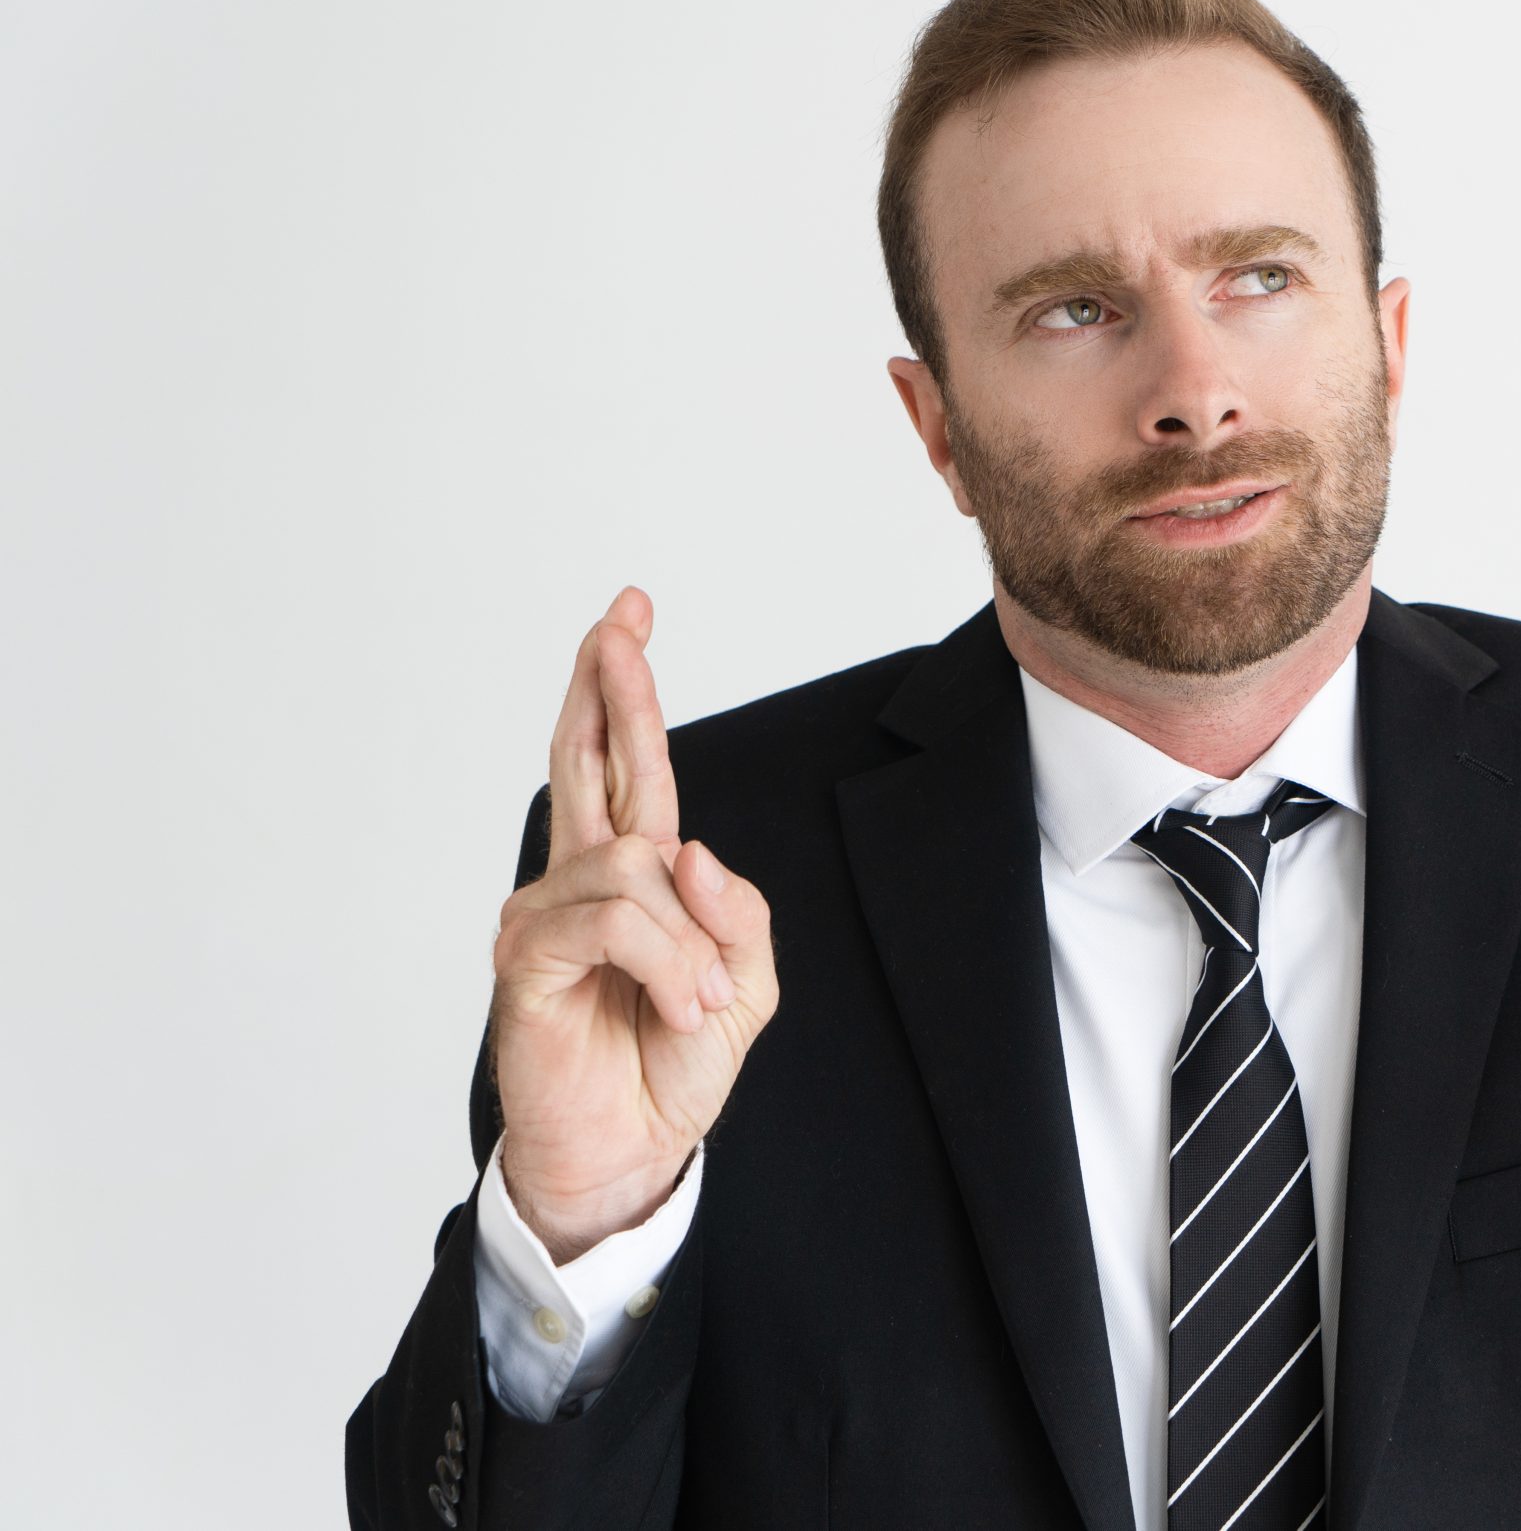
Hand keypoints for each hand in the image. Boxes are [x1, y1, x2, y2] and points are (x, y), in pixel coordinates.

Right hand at [488, 586, 778, 1262]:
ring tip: (698, 1003)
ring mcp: (546, 915)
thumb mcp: (744, 986)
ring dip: (690, 941)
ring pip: (634, 863)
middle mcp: (581, 881)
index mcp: (634, 876)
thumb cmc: (672, 1066)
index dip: (624, 693)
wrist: (632, 1154)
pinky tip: (676, 1006)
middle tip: (622, 619)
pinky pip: (615, 919)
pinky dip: (667, 963)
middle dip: (611, 687)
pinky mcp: (526, 959)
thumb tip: (688, 847)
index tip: (627, 616)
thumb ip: (735, 913)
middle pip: (589, 759)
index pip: (625, 767)